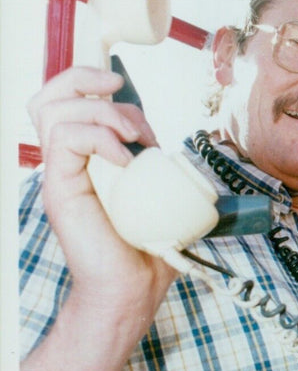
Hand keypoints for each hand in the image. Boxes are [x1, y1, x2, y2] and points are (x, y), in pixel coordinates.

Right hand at [27, 66, 175, 319]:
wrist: (130, 291)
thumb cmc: (146, 249)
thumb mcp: (160, 194)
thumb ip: (159, 167)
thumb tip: (175, 149)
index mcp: (83, 157)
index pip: (63, 98)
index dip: (88, 80)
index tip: (124, 91)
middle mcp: (65, 161)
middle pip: (49, 95)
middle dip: (88, 81)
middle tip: (124, 104)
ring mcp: (59, 175)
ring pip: (55, 110)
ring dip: (103, 112)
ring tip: (133, 140)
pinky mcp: (60, 189)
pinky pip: (66, 139)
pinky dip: (101, 138)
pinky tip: (128, 162)